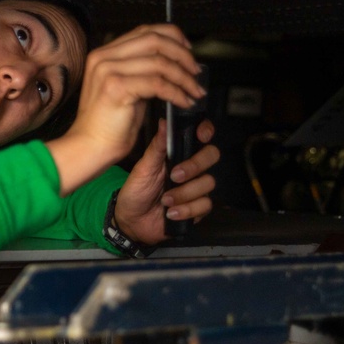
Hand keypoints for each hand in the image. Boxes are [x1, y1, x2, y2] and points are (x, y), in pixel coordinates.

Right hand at [45, 24, 205, 194]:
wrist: (90, 146)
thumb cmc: (108, 125)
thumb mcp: (127, 89)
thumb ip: (142, 71)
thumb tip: (173, 64)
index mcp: (104, 54)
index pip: (145, 31)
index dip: (173, 37)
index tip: (189, 51)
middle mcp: (104, 57)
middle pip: (154, 40)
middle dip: (182, 55)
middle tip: (196, 71)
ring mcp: (108, 70)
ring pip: (160, 62)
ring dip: (184, 77)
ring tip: (194, 91)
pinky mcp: (116, 87)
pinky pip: (158, 83)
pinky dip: (177, 92)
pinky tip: (184, 102)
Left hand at [113, 118, 219, 244]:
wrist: (132, 221)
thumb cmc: (136, 191)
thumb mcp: (143, 168)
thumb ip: (156, 147)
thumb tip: (164, 122)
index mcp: (178, 154)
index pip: (200, 136)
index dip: (206, 131)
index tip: (201, 135)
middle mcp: (191, 168)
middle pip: (211, 155)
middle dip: (195, 166)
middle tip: (175, 176)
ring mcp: (196, 187)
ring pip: (208, 182)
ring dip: (184, 193)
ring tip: (165, 200)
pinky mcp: (198, 208)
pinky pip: (205, 205)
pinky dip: (186, 210)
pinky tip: (171, 213)